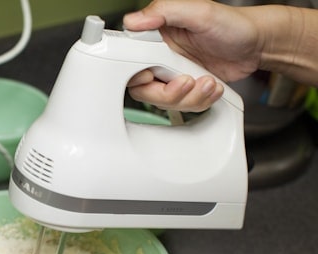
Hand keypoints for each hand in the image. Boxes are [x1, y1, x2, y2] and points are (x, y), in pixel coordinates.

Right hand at [124, 0, 261, 111]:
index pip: (131, 61)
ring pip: (164, 102)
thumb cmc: (233, 23)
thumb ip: (163, 11)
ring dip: (189, 97)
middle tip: (187, 81)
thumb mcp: (199, 11)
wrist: (258, 44)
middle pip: (144, 89)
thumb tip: (134, 20)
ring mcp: (173, 75)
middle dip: (168, 93)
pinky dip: (200, 101)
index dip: (139, 74)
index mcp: (156, 37)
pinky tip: (211, 87)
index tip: (152, 76)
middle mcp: (161, 57)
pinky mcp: (186, 88)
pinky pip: (183, 106)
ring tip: (207, 82)